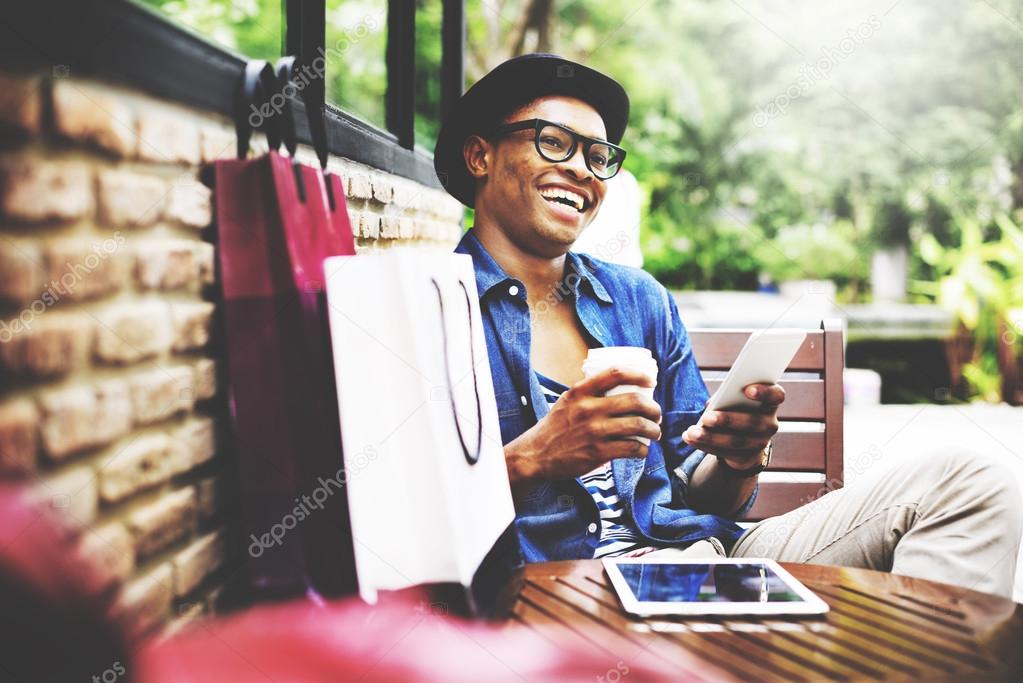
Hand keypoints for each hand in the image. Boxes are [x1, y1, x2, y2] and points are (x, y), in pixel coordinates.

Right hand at [504, 367, 662, 487]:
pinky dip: (642, 450)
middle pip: (634, 401)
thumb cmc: (554, 428)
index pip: (615, 374)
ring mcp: (594, 431)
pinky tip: (642, 450)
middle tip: (656, 414)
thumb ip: (588, 392)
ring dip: (653, 430)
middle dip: (653, 409)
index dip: (638, 375)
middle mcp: (588, 409)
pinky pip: (631, 448)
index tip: (650, 381)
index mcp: (581, 392)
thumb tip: (616, 385)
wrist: (535, 455)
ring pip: (637, 425)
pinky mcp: (597, 452)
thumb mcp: (567, 401)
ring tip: (654, 432)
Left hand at [682, 383, 783, 469]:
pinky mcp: (746, 456)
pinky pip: (725, 452)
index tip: (747, 389)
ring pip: (736, 441)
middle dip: (727, 420)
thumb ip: (728, 396)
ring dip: (711, 437)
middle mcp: (770, 424)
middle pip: (752, 422)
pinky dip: (705, 445)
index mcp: (770, 403)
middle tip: (706, 417)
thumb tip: (712, 404)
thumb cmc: (738, 407)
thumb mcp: (735, 399)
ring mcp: (760, 443)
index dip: (765, 392)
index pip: (776, 395)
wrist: (745, 438)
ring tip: (692, 432)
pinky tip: (690, 438)